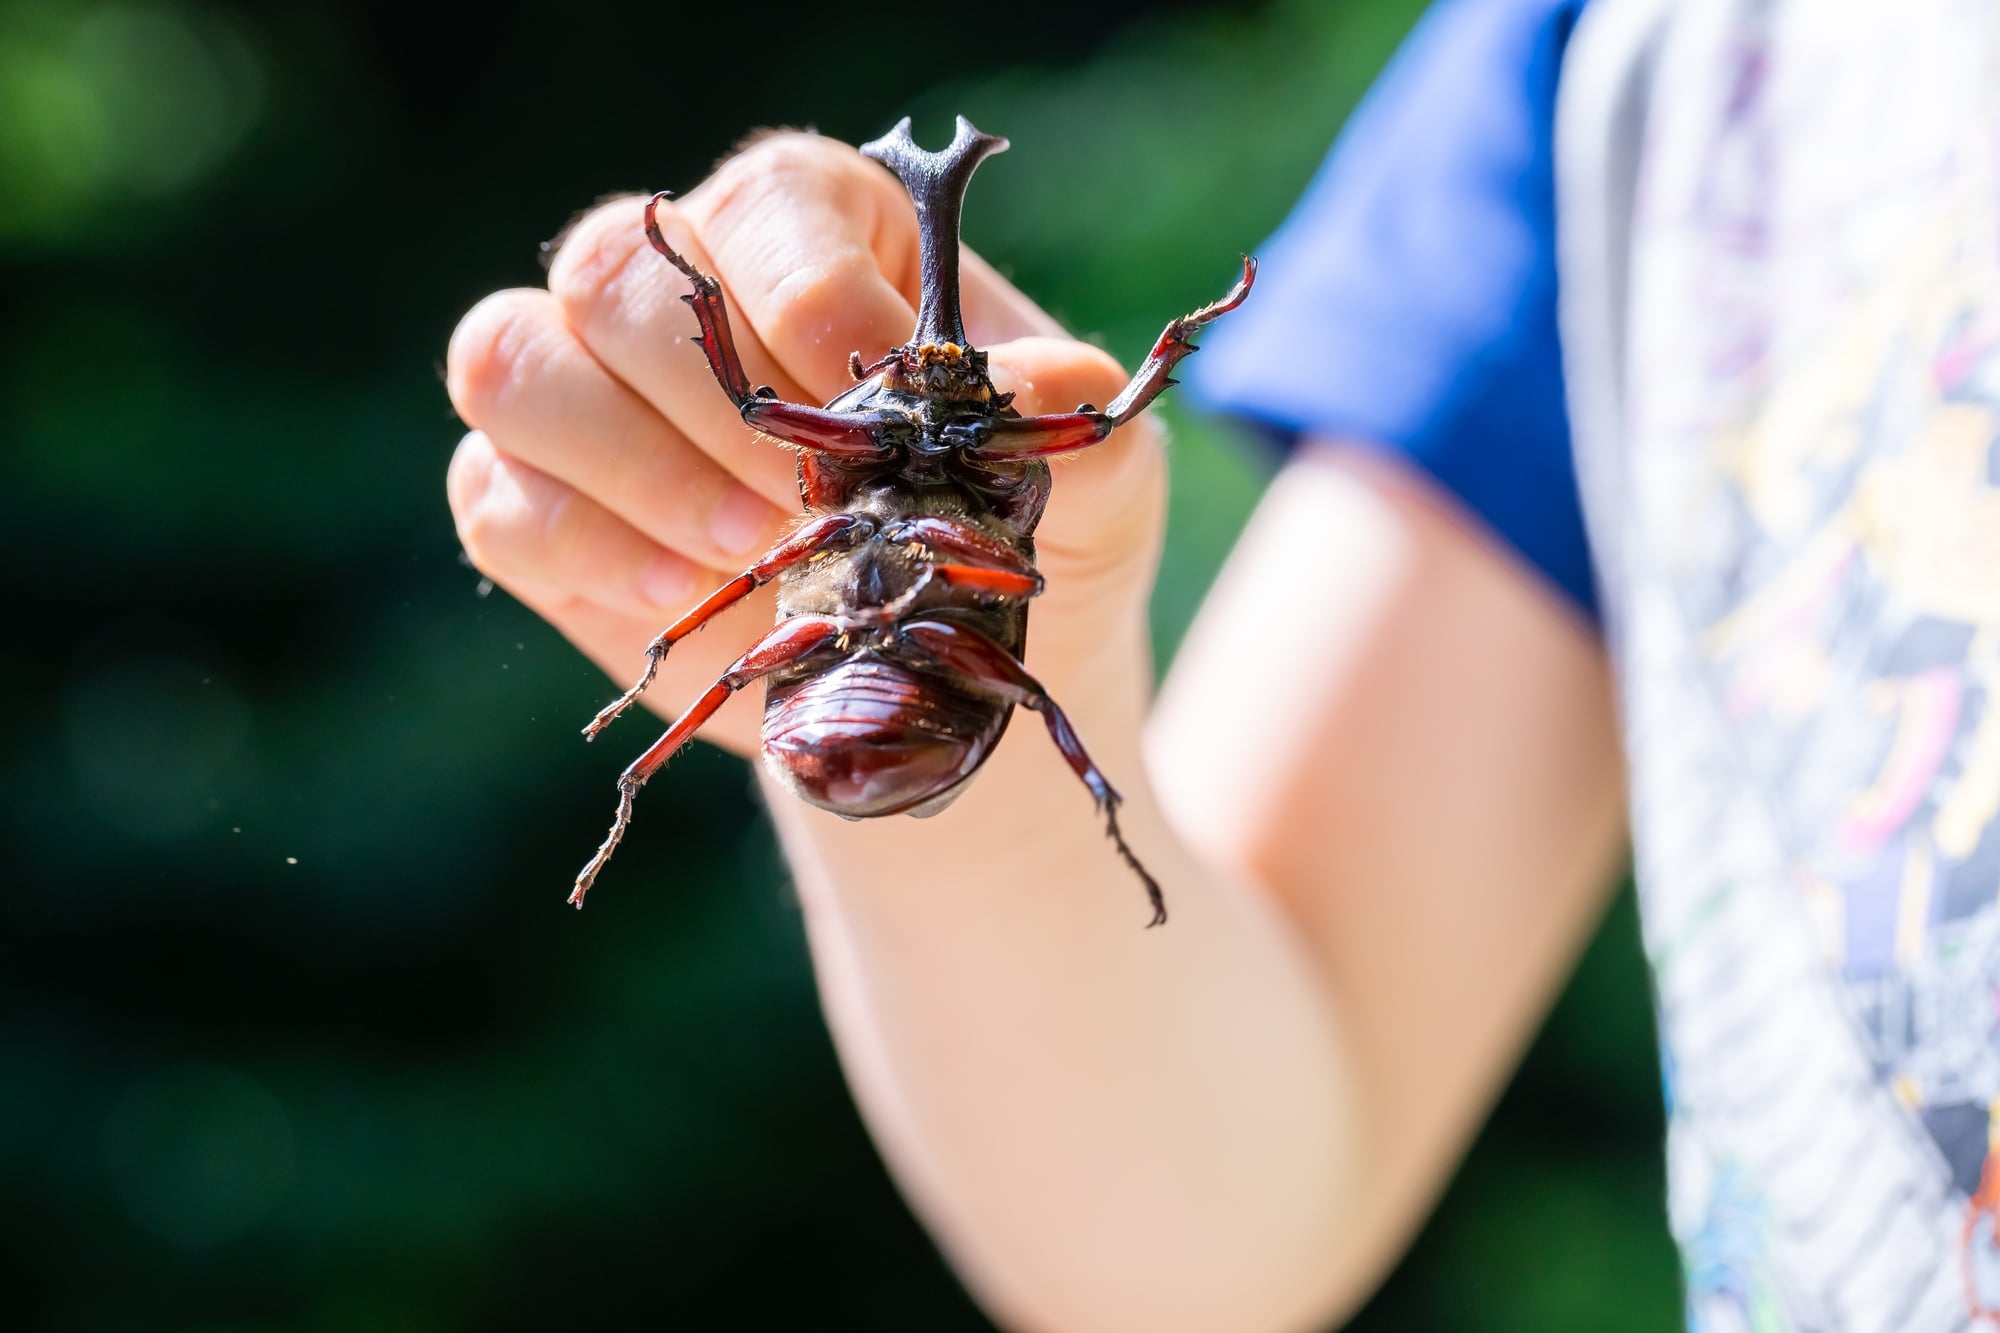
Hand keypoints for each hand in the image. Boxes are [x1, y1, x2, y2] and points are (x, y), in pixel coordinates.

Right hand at [445, 132, 1165, 755]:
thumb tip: (1040, 376)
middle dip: (713, 403)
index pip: (773, 205)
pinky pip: (498, 498)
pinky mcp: (535, 502)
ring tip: (747, 550)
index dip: (815, 301)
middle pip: (614, 272)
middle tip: (805, 507)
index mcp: (817, 228)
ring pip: (513, 363)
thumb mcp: (1095, 486)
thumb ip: (1066, 424)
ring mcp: (586, 389)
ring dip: (631, 466)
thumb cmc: (1022, 539)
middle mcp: (681, 285)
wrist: (943, 668)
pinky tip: (683, 599)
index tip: (879, 414)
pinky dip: (584, 550)